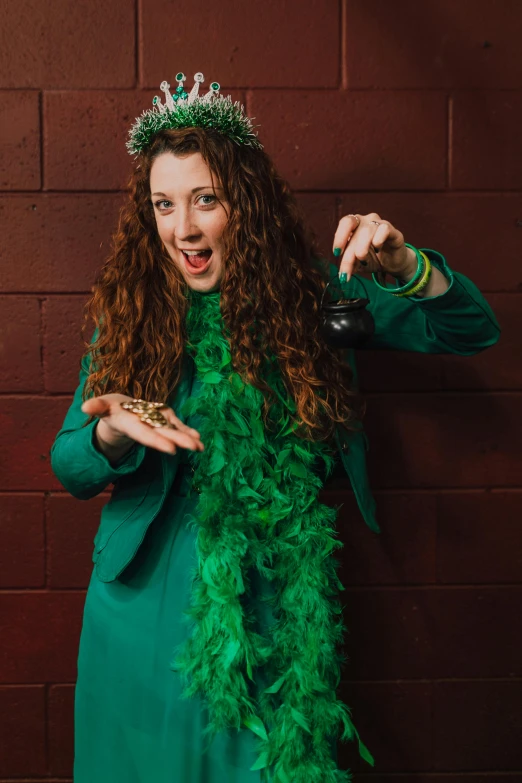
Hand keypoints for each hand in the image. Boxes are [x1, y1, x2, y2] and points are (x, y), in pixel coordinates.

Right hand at [81, 393, 203, 454]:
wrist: (121, 413)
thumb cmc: (110, 408)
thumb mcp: (102, 406)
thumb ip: (97, 406)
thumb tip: (85, 407)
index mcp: (130, 425)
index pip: (144, 434)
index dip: (156, 441)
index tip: (171, 449)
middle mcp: (146, 427)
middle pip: (163, 435)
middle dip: (178, 440)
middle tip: (194, 447)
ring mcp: (156, 425)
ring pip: (173, 432)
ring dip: (187, 439)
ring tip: (201, 447)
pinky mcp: (164, 420)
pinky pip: (177, 427)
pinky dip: (188, 432)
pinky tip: (199, 438)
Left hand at [333, 213, 417, 281]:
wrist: (393, 263)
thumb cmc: (373, 258)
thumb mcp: (357, 263)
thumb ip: (349, 264)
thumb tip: (342, 273)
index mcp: (356, 224)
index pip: (345, 223)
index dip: (339, 236)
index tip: (336, 253)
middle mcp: (367, 220)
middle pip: (355, 232)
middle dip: (348, 254)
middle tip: (346, 271)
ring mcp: (381, 223)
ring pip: (367, 231)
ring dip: (362, 249)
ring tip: (363, 261)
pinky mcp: (393, 231)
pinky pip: (384, 229)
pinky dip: (378, 241)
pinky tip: (377, 249)